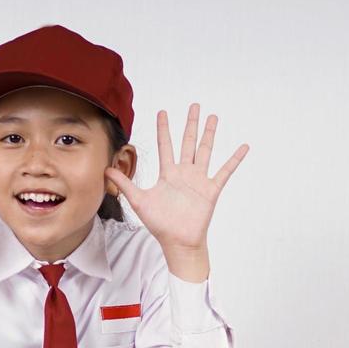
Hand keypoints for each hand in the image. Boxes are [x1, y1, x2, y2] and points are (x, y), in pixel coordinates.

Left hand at [105, 103, 247, 249]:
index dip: (163, 129)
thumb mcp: (138, 201)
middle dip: (190, 124)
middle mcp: (184, 173)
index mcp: (168, 174)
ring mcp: (198, 180)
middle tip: (194, 105)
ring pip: (205, 151)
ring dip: (209, 134)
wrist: (177, 242)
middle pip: (188, 142)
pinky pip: (224, 172)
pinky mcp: (210, 190)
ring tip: (213, 117)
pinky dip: (234, 159)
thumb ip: (125, 184)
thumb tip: (105, 170)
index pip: (165, 145)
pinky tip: (243, 147)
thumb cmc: (160, 224)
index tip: (163, 112)